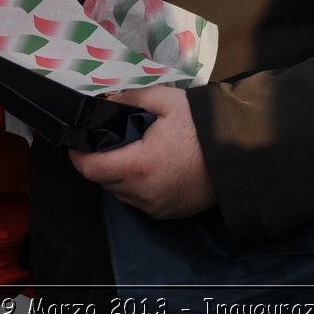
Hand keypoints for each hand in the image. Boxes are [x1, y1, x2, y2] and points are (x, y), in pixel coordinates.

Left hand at [68, 85, 215, 218]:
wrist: (237, 156)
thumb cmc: (202, 127)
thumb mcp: (167, 101)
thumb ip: (132, 98)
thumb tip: (108, 101)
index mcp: (139, 165)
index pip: (92, 169)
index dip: (78, 156)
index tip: (76, 144)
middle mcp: (143, 192)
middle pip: (104, 182)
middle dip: (99, 163)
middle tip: (108, 143)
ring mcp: (155, 207)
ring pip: (121, 194)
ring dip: (117, 177)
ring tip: (130, 154)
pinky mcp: (167, 214)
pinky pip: (139, 203)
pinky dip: (135, 188)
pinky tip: (148, 168)